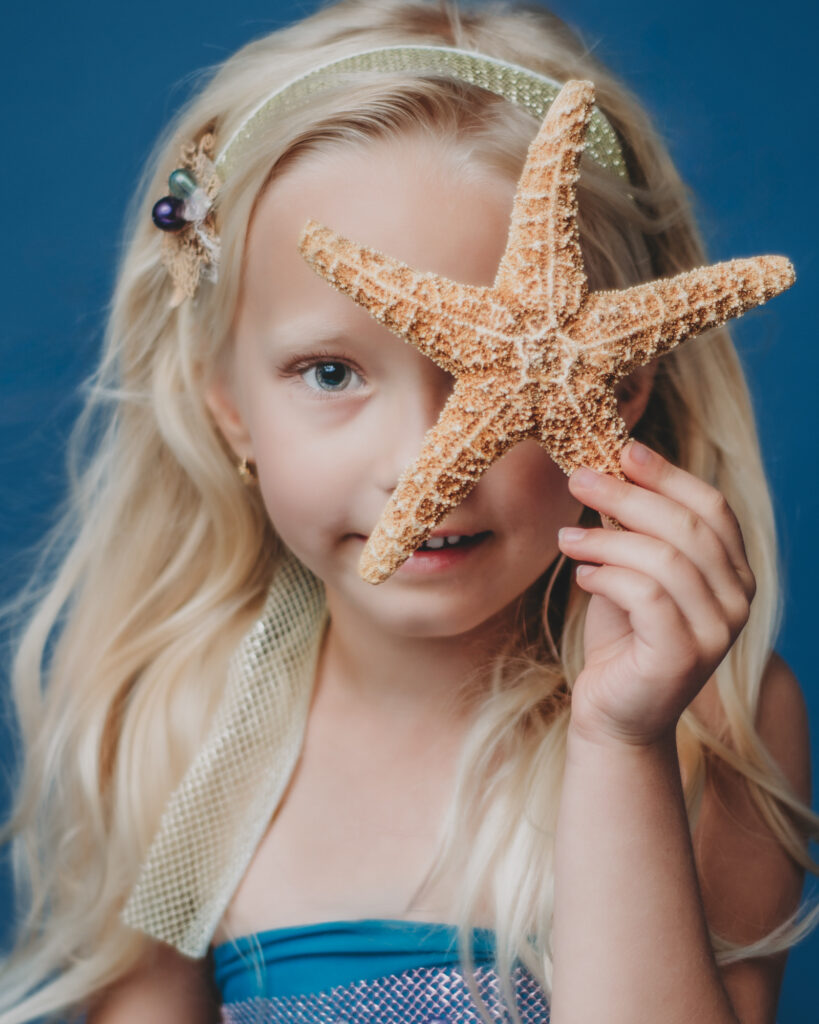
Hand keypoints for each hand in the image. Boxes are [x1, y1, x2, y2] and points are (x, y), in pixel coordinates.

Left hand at [556, 440, 755, 747]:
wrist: (615, 713)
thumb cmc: (623, 638)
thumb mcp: (631, 572)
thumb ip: (633, 530)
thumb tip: (609, 467)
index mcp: (734, 572)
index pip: (711, 507)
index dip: (667, 474)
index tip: (622, 450)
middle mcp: (738, 600)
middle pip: (686, 527)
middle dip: (626, 495)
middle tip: (577, 479)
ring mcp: (717, 631)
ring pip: (664, 558)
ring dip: (605, 538)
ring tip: (565, 538)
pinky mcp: (683, 656)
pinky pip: (646, 595)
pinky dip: (607, 576)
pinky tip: (582, 576)